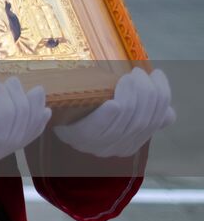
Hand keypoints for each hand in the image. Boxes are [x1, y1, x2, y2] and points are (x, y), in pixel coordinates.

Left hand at [54, 68, 174, 157]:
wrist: (52, 115)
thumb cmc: (88, 109)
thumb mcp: (118, 111)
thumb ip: (142, 112)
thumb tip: (168, 113)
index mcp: (133, 140)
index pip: (156, 120)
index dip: (162, 96)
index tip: (156, 74)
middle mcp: (119, 147)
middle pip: (142, 120)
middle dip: (146, 94)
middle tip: (137, 73)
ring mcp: (99, 144)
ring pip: (125, 121)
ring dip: (131, 97)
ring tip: (127, 78)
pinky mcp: (79, 138)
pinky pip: (99, 128)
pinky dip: (109, 116)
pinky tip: (113, 103)